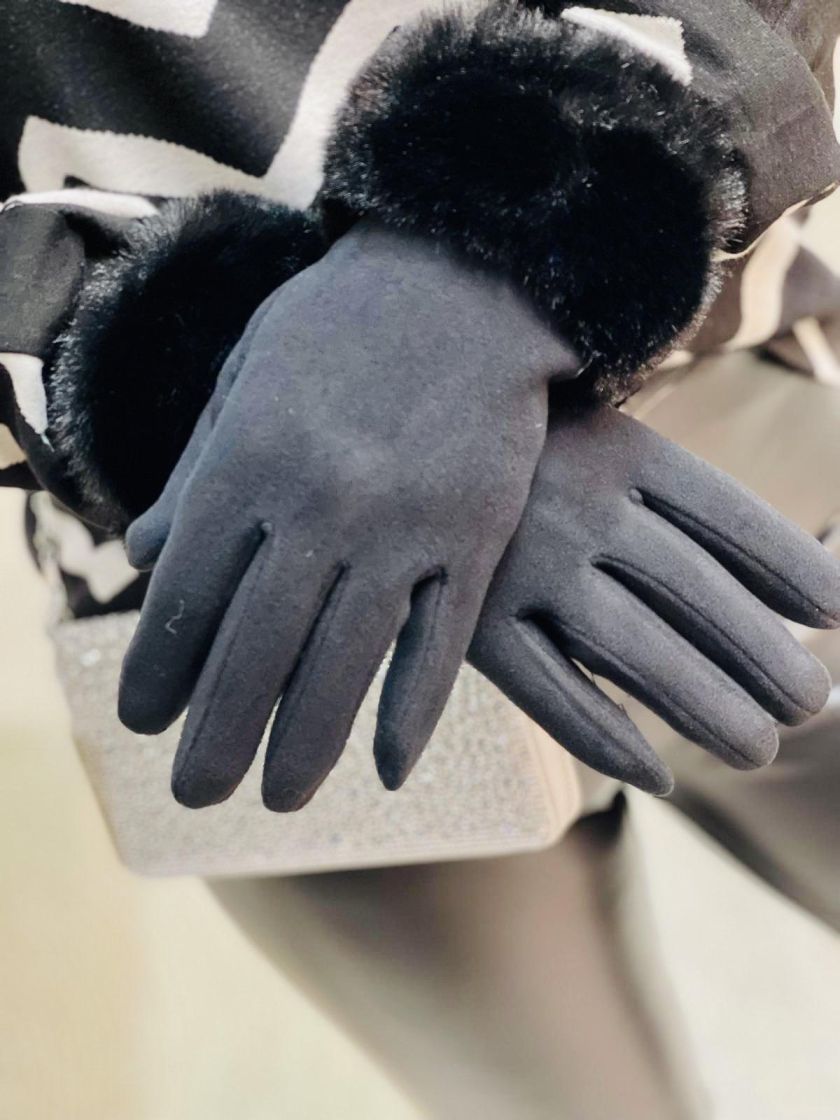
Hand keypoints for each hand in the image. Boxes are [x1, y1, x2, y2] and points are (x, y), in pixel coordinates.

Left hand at [119, 222, 577, 809]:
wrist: (467, 274)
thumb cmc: (342, 323)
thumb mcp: (245, 375)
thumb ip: (196, 471)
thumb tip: (139, 551)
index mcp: (248, 461)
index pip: (187, 594)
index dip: (160, 669)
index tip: (144, 723)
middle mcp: (318, 505)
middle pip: (255, 646)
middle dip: (218, 730)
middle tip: (197, 792)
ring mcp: (403, 526)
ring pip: (345, 661)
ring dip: (307, 740)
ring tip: (279, 798)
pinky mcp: (473, 536)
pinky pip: (441, 642)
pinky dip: (413, 712)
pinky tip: (387, 769)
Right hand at [469, 405, 839, 793]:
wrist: (397, 438)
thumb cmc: (523, 448)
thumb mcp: (599, 438)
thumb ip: (671, 499)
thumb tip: (780, 581)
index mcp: (620, 451)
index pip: (732, 521)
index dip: (794, 572)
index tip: (837, 614)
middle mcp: (577, 506)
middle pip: (697, 596)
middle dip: (765, 659)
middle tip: (809, 705)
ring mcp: (520, 566)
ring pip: (638, 653)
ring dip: (708, 710)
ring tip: (758, 748)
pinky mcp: (470, 624)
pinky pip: (552, 696)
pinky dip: (610, 742)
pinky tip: (660, 775)